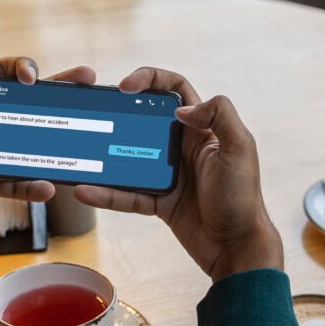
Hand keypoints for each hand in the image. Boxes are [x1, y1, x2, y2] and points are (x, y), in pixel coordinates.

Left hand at [0, 54, 96, 221]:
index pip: (3, 74)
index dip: (23, 69)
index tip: (33, 78)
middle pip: (30, 103)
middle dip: (61, 92)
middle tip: (88, 81)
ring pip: (31, 144)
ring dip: (58, 142)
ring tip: (82, 140)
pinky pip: (14, 184)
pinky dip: (34, 186)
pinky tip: (49, 185)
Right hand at [74, 68, 283, 281]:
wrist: (237, 247)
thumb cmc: (243, 198)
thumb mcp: (239, 148)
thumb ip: (219, 115)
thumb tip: (181, 108)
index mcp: (204, 128)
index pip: (175, 90)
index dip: (150, 79)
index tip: (126, 85)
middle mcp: (184, 147)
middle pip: (145, 119)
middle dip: (119, 113)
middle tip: (96, 114)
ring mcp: (170, 174)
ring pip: (129, 157)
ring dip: (105, 154)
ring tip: (81, 151)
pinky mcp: (160, 201)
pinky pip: (127, 194)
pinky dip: (106, 193)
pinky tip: (86, 190)